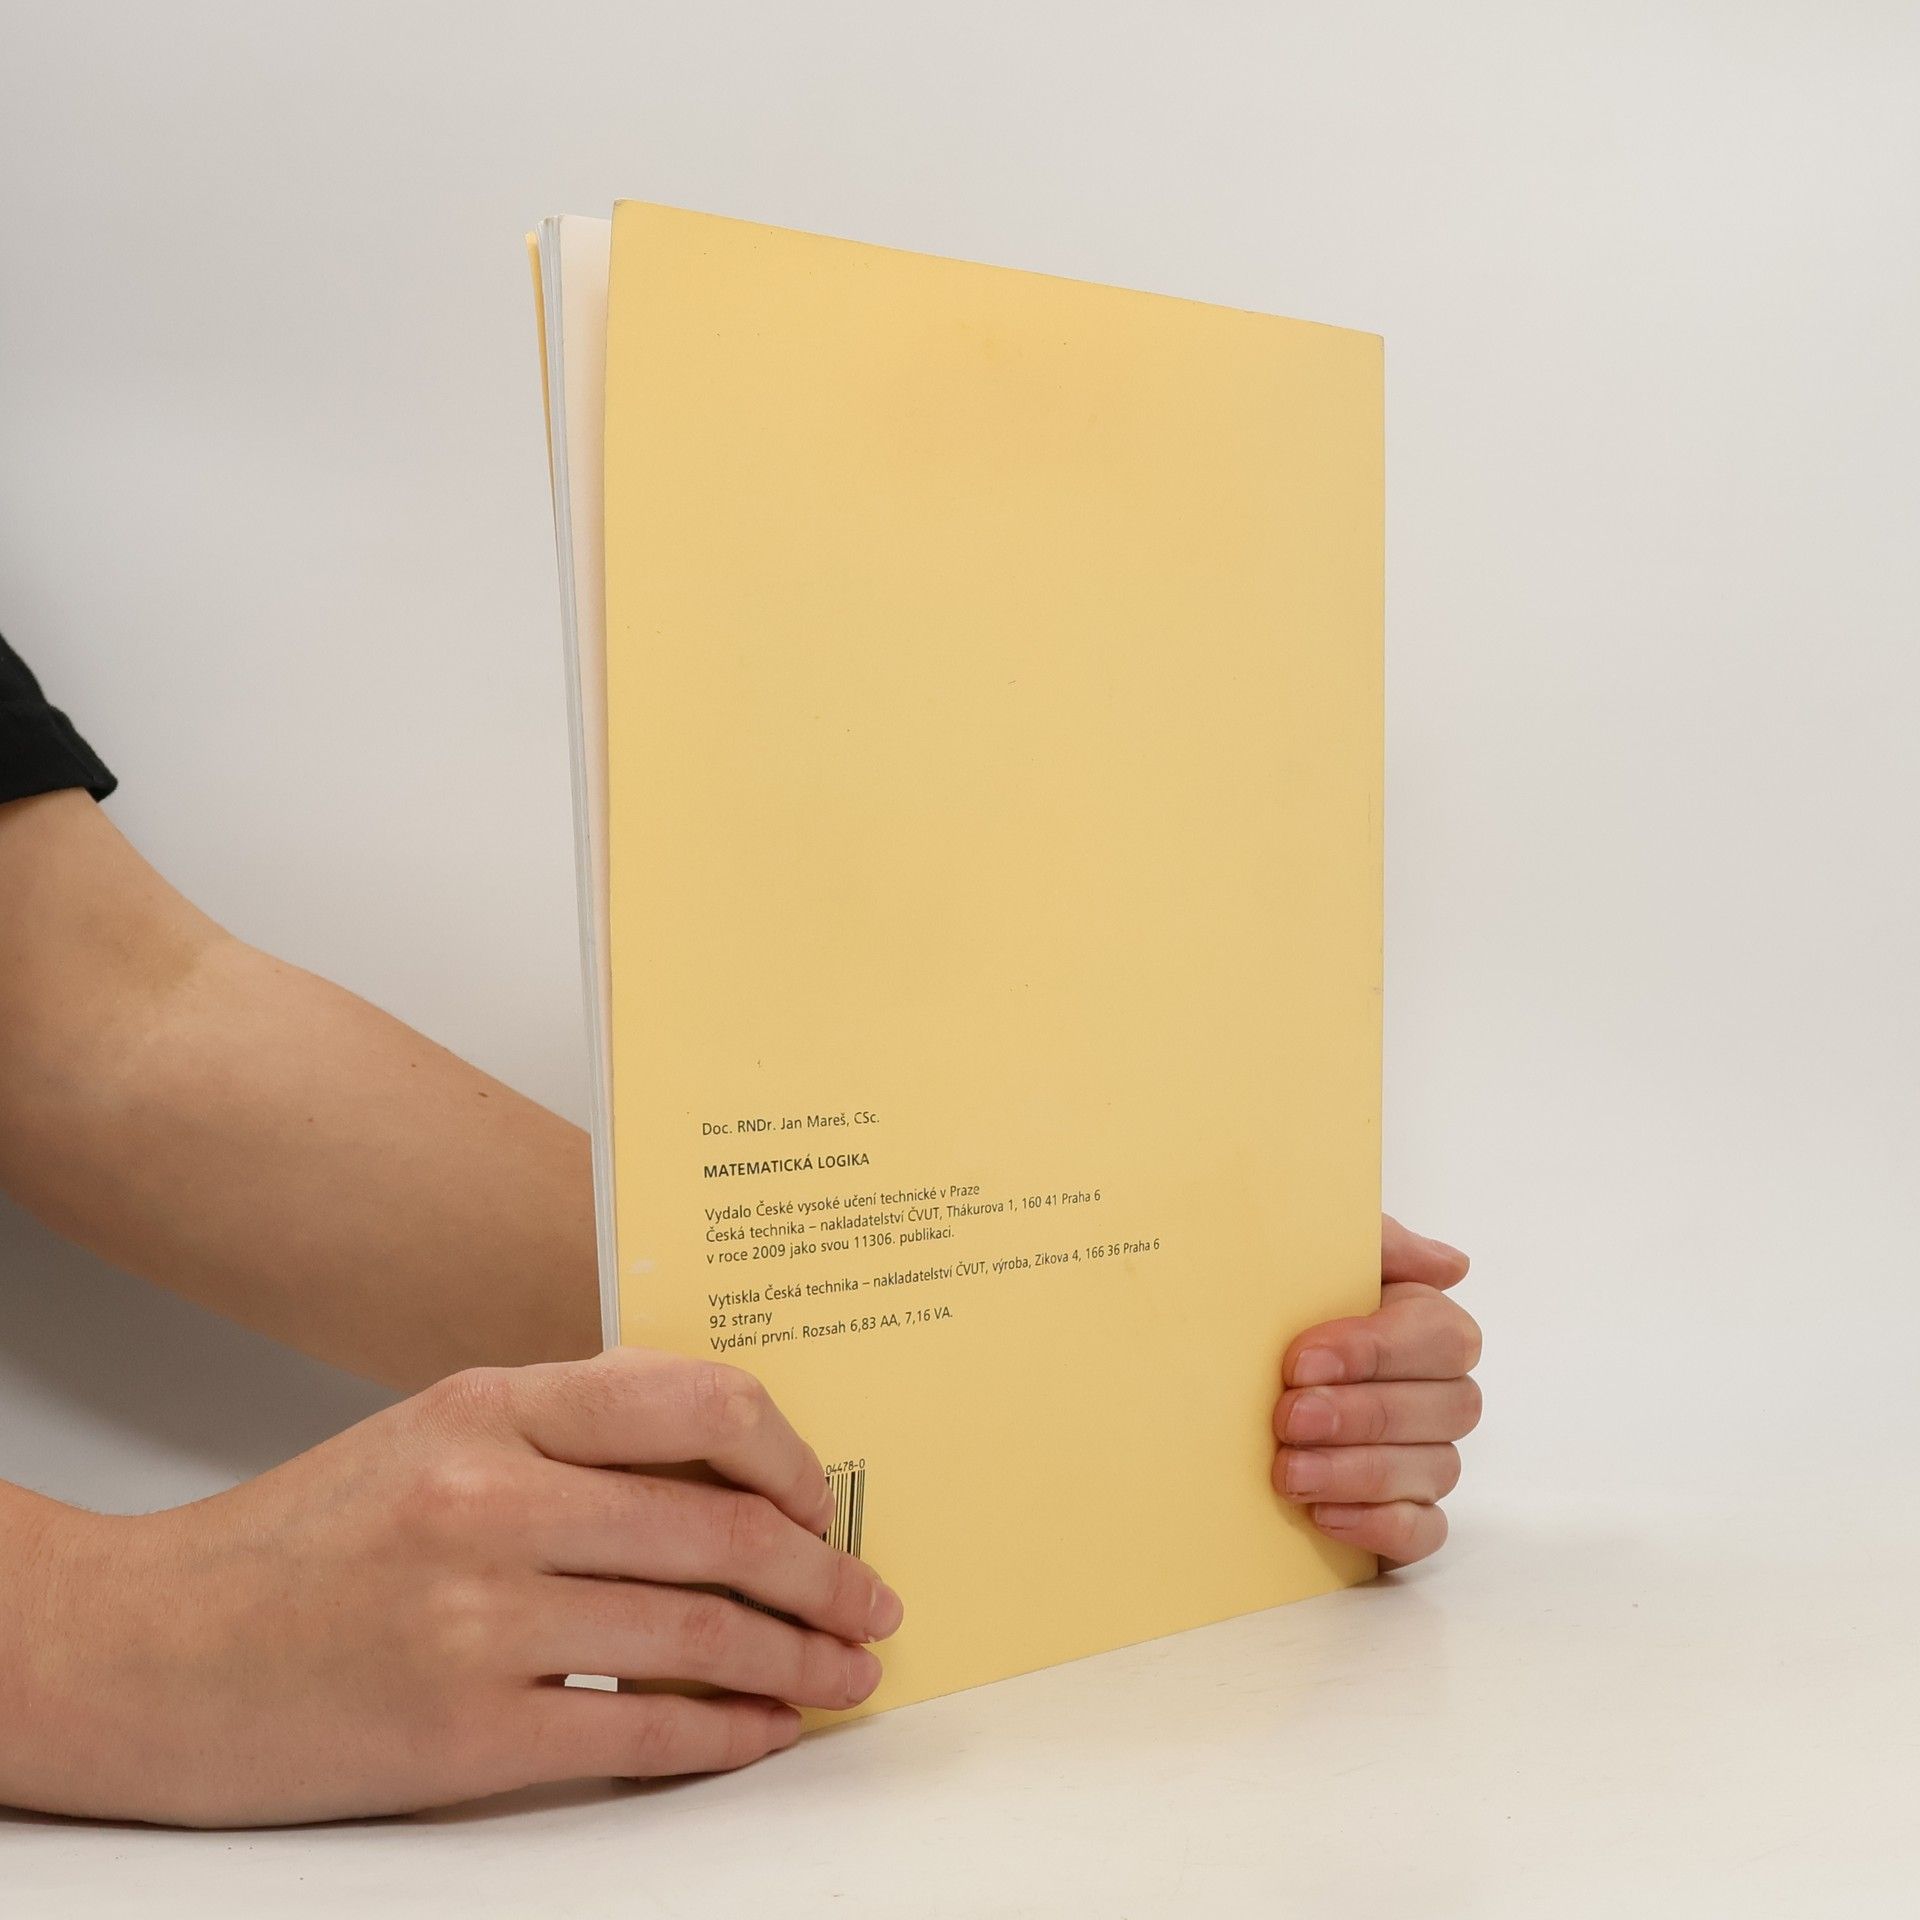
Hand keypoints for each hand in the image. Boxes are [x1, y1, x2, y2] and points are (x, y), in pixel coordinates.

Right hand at [3, 1349, 902, 1826]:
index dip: (790, 1455)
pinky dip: (725, 1732)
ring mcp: (474, 1617)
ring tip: (847, 1671)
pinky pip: (637, 1730)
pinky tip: (767, 1730)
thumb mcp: (437, 1435)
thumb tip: (731, 1474)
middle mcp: (491, 1496)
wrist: (140, 1650)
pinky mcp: (457, 1735)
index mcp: (492, 1405)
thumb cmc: (301, 1540)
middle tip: (874, 1600)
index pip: (694, 1400)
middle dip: (823, 1571)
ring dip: (797, 1656)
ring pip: (697, 1628)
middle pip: (719, 1524)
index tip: (826, 1497)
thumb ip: (573, 1437)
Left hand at [1272, 1214, 1480, 1566]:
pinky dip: (1378, 1525)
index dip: (1374, 1351)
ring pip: (1434, 1469)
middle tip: (1288, 1418)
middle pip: (1447, 1407)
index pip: (1440, 1336)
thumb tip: (1452, 1266)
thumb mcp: (1313, 1256)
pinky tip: (1322, 1514)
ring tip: (1288, 1471)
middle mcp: (1441, 1391)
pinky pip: (1424, 1532)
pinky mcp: (1408, 1515)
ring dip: (1357, 1472)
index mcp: (1426, 1323)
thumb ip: (1378, 1244)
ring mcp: (1429, 1457)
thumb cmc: (1283, 1306)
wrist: (1226, 1369)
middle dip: (1361, 1415)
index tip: (1298, 1361)